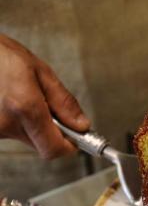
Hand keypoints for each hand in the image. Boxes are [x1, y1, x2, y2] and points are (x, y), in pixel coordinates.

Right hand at [0, 34, 89, 157]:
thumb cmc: (2, 56)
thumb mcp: (40, 71)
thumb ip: (63, 101)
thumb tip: (82, 125)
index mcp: (23, 106)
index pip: (52, 148)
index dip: (68, 145)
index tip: (75, 137)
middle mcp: (5, 123)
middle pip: (41, 145)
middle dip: (51, 131)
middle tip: (49, 108)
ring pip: (27, 139)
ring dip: (33, 125)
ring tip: (23, 99)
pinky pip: (12, 133)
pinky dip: (18, 122)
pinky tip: (12, 103)